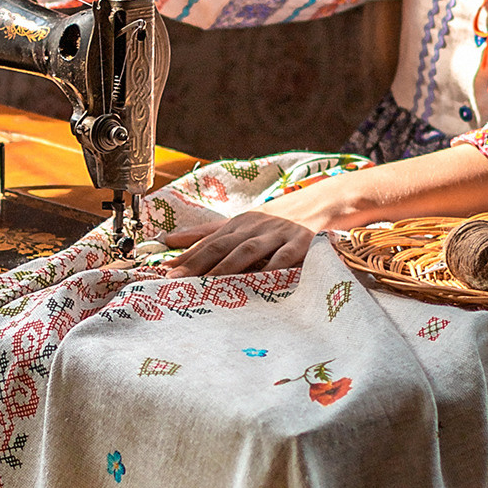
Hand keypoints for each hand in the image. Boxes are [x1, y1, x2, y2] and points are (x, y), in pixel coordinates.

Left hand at [172, 174, 372, 274]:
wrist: (325, 201)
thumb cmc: (279, 217)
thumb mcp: (242, 222)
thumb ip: (207, 232)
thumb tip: (171, 240)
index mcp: (238, 224)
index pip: (205, 242)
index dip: (184, 257)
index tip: (162, 274)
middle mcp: (253, 226)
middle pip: (220, 246)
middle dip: (196, 264)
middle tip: (175, 282)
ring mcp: (277, 233)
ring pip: (246, 251)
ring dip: (225, 268)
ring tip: (207, 286)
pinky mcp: (301, 241)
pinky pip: (284, 257)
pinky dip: (271, 268)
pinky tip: (260, 282)